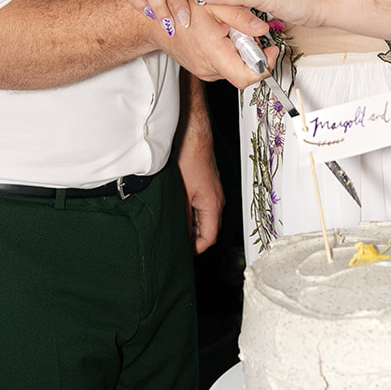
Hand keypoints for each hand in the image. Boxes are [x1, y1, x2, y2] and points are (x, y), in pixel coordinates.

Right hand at [135, 0, 271, 88]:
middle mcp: (209, 69)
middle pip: (244, 70)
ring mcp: (205, 71)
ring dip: (240, 49)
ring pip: (235, 66)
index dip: (265, 65)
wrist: (155, 20)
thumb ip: (242, 17)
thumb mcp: (215, 5)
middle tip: (245, 29)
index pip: (247, 77)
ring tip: (229, 28)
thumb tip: (263, 28)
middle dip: (252, 50)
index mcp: (214, 54)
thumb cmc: (179, 9)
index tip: (271, 50)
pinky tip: (221, 34)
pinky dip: (229, 50)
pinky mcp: (203, 69)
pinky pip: (224, 64)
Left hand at [177, 128, 223, 254]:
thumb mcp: (181, 193)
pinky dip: (190, 215)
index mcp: (213, 204)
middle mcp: (216, 200)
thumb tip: (177, 236)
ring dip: (191, 227)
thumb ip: (182, 217)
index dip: (195, 249)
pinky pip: (201, 207)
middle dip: (193, 240)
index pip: (209, 237)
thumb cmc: (189, 158)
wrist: (192, 135)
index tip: (182, 254)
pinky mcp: (206, 186)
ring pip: (204, 219)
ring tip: (173, 231)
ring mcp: (212, 192)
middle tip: (176, 246)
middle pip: (208, 230)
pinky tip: (176, 213)